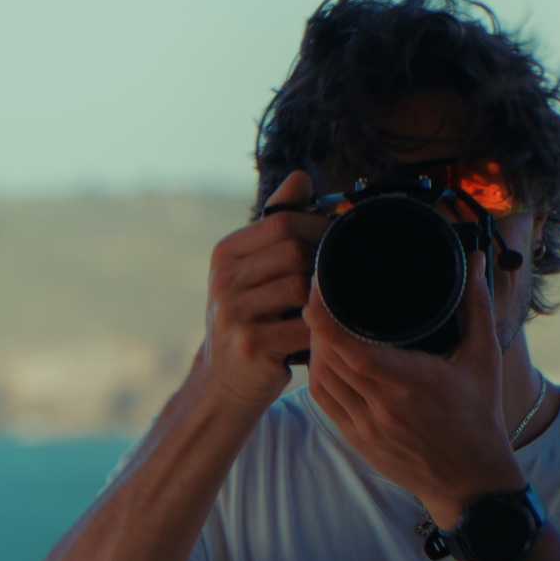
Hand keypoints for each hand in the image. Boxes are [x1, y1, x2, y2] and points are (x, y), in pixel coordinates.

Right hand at [194, 170, 322, 410]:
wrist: (224, 382)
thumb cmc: (250, 319)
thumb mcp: (253, 269)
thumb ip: (277, 223)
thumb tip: (301, 178)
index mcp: (226, 253)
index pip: (282, 221)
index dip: (318, 229)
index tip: (335, 245)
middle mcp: (223, 278)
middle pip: (293, 250)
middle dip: (322, 262)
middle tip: (336, 279)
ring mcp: (233, 311)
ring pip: (299, 285)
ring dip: (321, 298)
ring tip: (325, 307)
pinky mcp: (250, 344)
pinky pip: (303, 324)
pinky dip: (319, 329)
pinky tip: (320, 334)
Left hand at [305, 250, 524, 527]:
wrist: (469, 479)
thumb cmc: (478, 416)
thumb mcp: (484, 359)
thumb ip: (477, 306)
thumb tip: (474, 260)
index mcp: (413, 384)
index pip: (356, 351)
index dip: (328, 321)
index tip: (317, 292)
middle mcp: (384, 408)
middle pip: (331, 359)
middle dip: (317, 323)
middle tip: (316, 292)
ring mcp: (367, 427)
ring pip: (323, 380)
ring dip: (315, 347)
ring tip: (318, 319)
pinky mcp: (358, 440)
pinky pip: (326, 401)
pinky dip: (319, 374)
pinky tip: (322, 354)